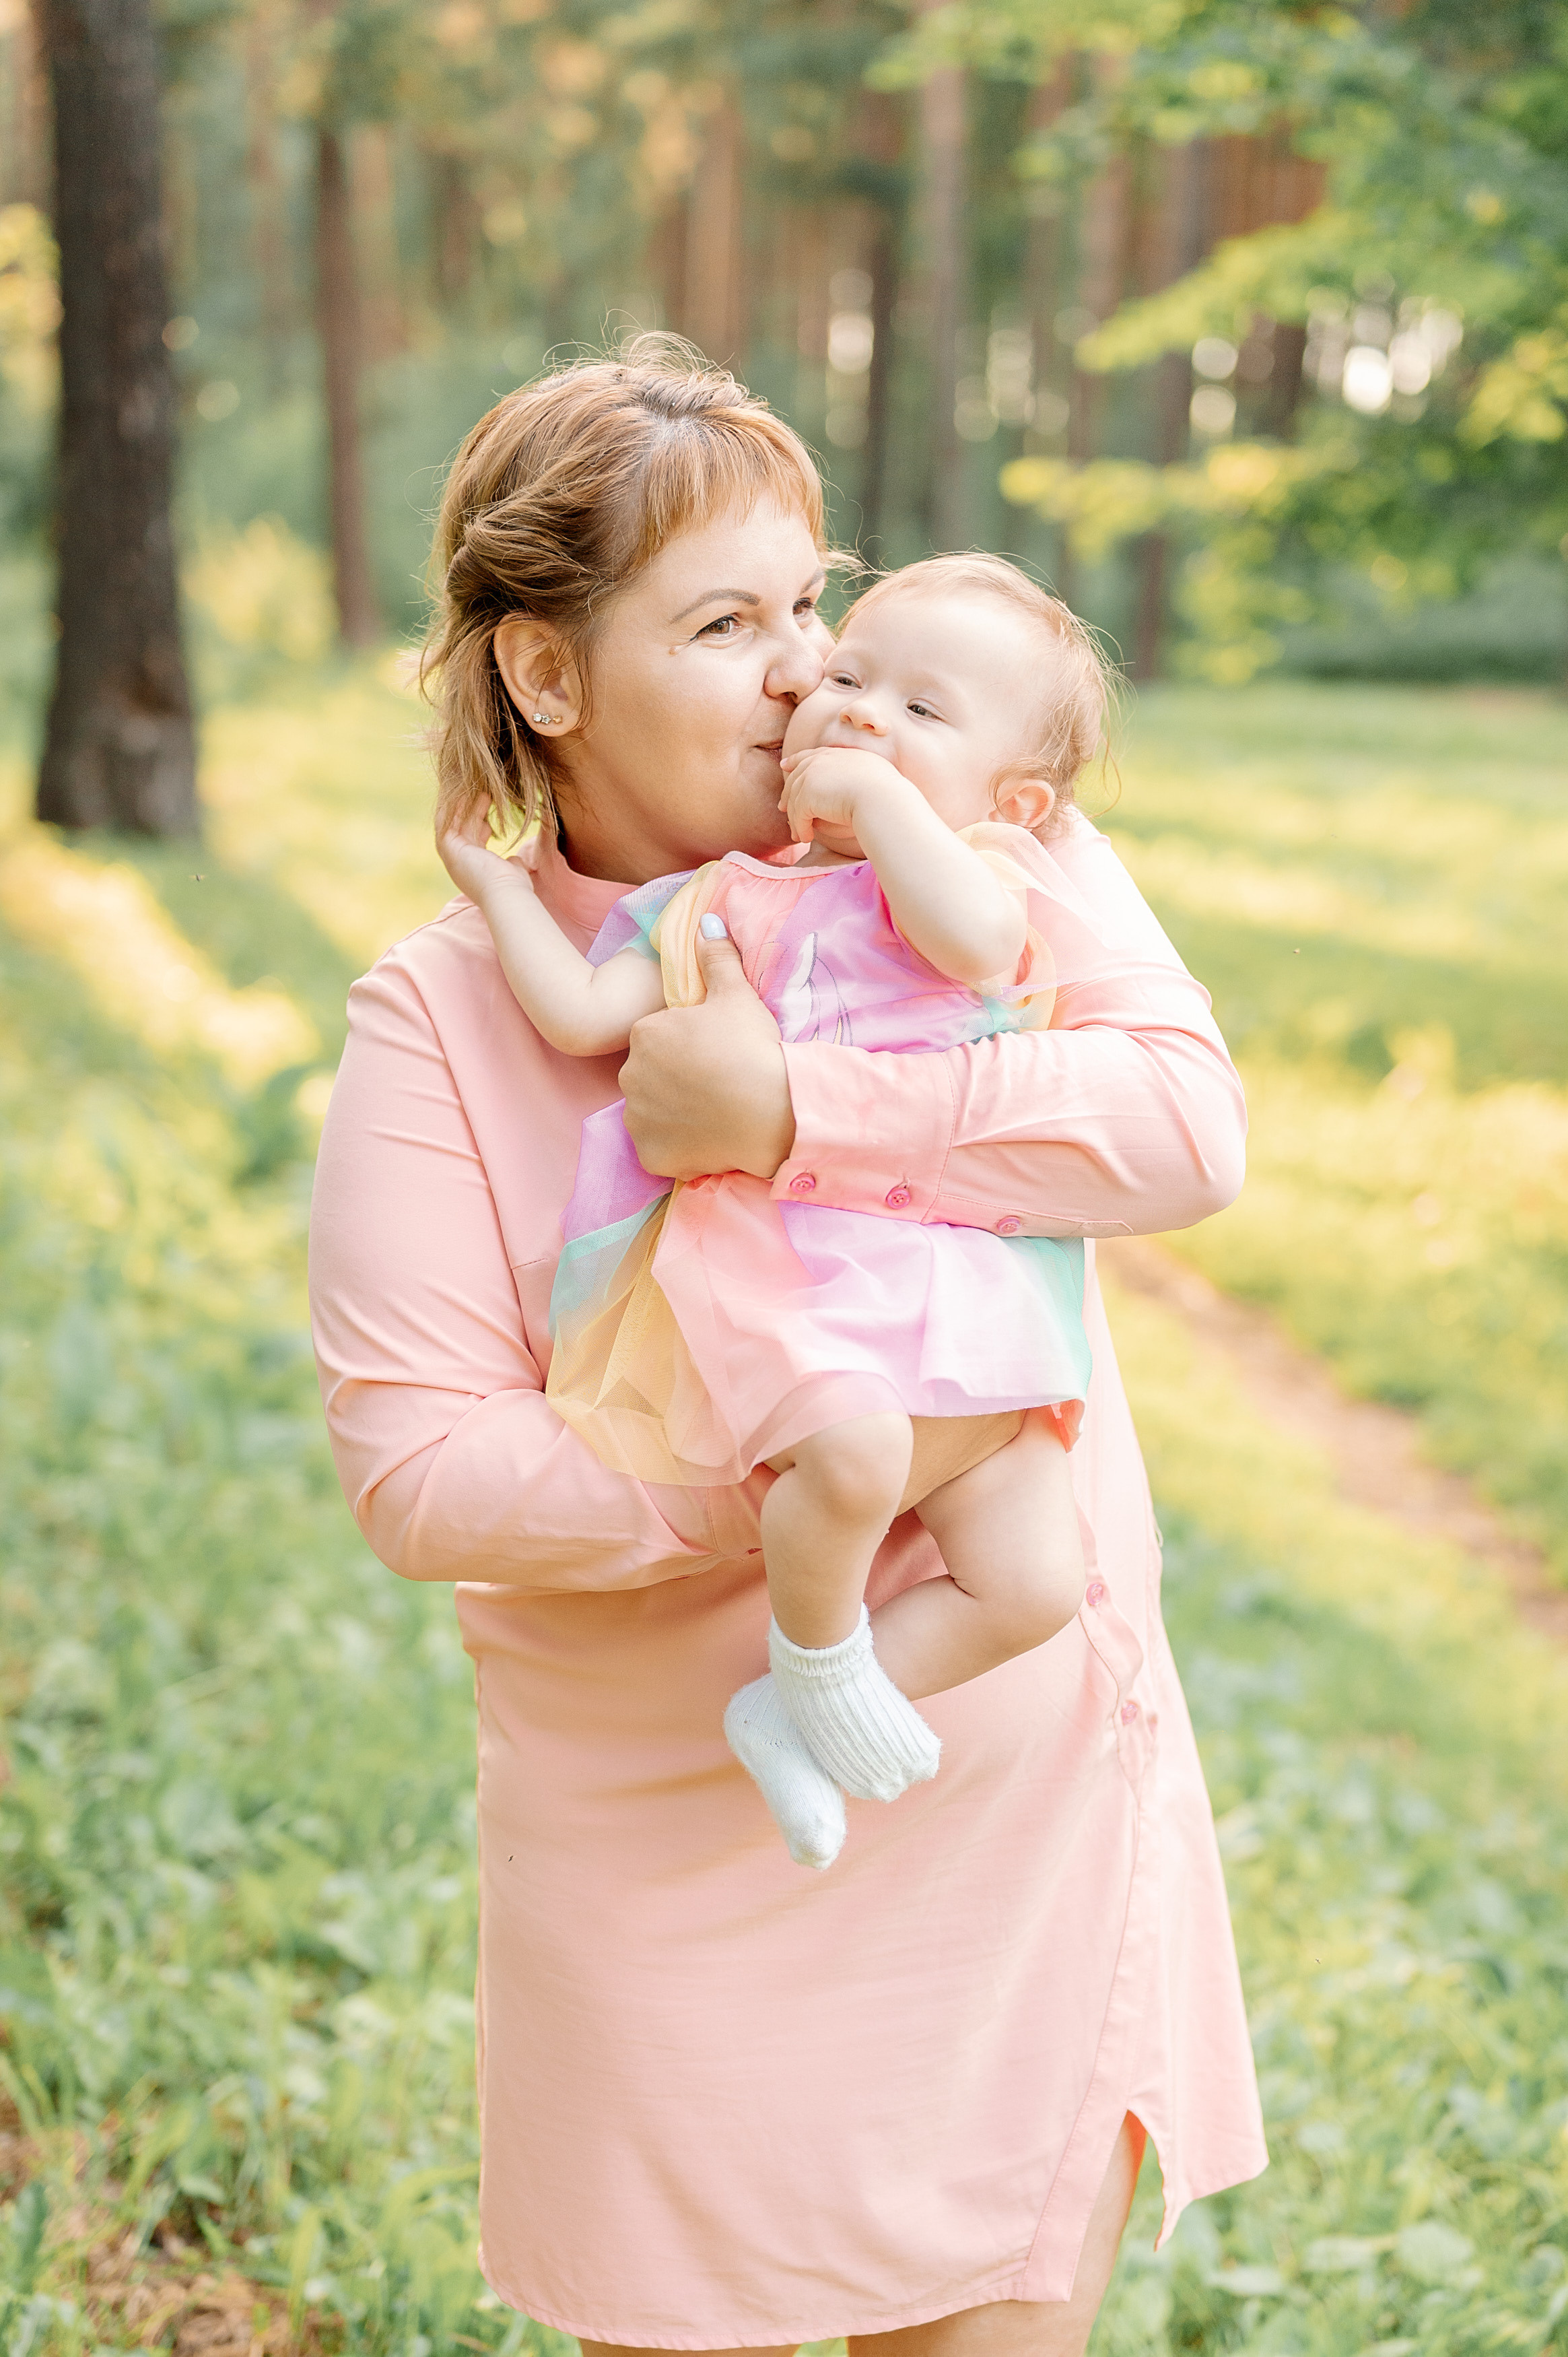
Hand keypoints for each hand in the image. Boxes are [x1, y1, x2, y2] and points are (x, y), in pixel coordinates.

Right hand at [436, 799, 537, 907]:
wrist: (505, 893)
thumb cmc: (514, 887)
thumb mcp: (513, 870)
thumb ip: (511, 863)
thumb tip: (513, 860)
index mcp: (475, 869)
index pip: (475, 839)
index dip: (480, 822)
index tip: (488, 806)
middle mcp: (460, 863)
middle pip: (464, 828)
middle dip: (473, 809)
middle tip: (484, 791)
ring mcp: (452, 856)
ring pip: (454, 823)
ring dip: (462, 805)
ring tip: (472, 786)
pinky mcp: (448, 848)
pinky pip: (446, 821)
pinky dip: (451, 806)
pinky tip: (459, 791)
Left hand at [620, 929, 795, 1181]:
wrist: (772, 1111)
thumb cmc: (752, 1048)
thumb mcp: (737, 995)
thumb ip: (716, 957)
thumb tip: (707, 921)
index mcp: (645, 1033)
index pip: (657, 1037)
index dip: (686, 1045)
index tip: (714, 1052)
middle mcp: (630, 1074)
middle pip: (650, 1074)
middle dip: (673, 1078)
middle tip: (715, 1082)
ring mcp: (637, 1118)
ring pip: (650, 1112)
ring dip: (672, 1112)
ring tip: (712, 1111)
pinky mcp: (650, 1154)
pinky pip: (658, 1147)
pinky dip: (676, 1145)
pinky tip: (705, 1137)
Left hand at [778, 744, 906, 856]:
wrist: (882, 798)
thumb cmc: (887, 792)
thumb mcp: (874, 775)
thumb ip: (859, 775)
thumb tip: (859, 786)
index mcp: (838, 753)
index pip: (811, 755)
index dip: (795, 761)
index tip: (785, 766)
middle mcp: (822, 760)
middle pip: (796, 777)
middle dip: (787, 792)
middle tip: (782, 808)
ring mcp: (812, 776)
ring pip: (795, 799)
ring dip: (795, 818)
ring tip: (798, 834)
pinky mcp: (807, 796)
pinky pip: (798, 815)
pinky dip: (800, 828)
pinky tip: (805, 838)